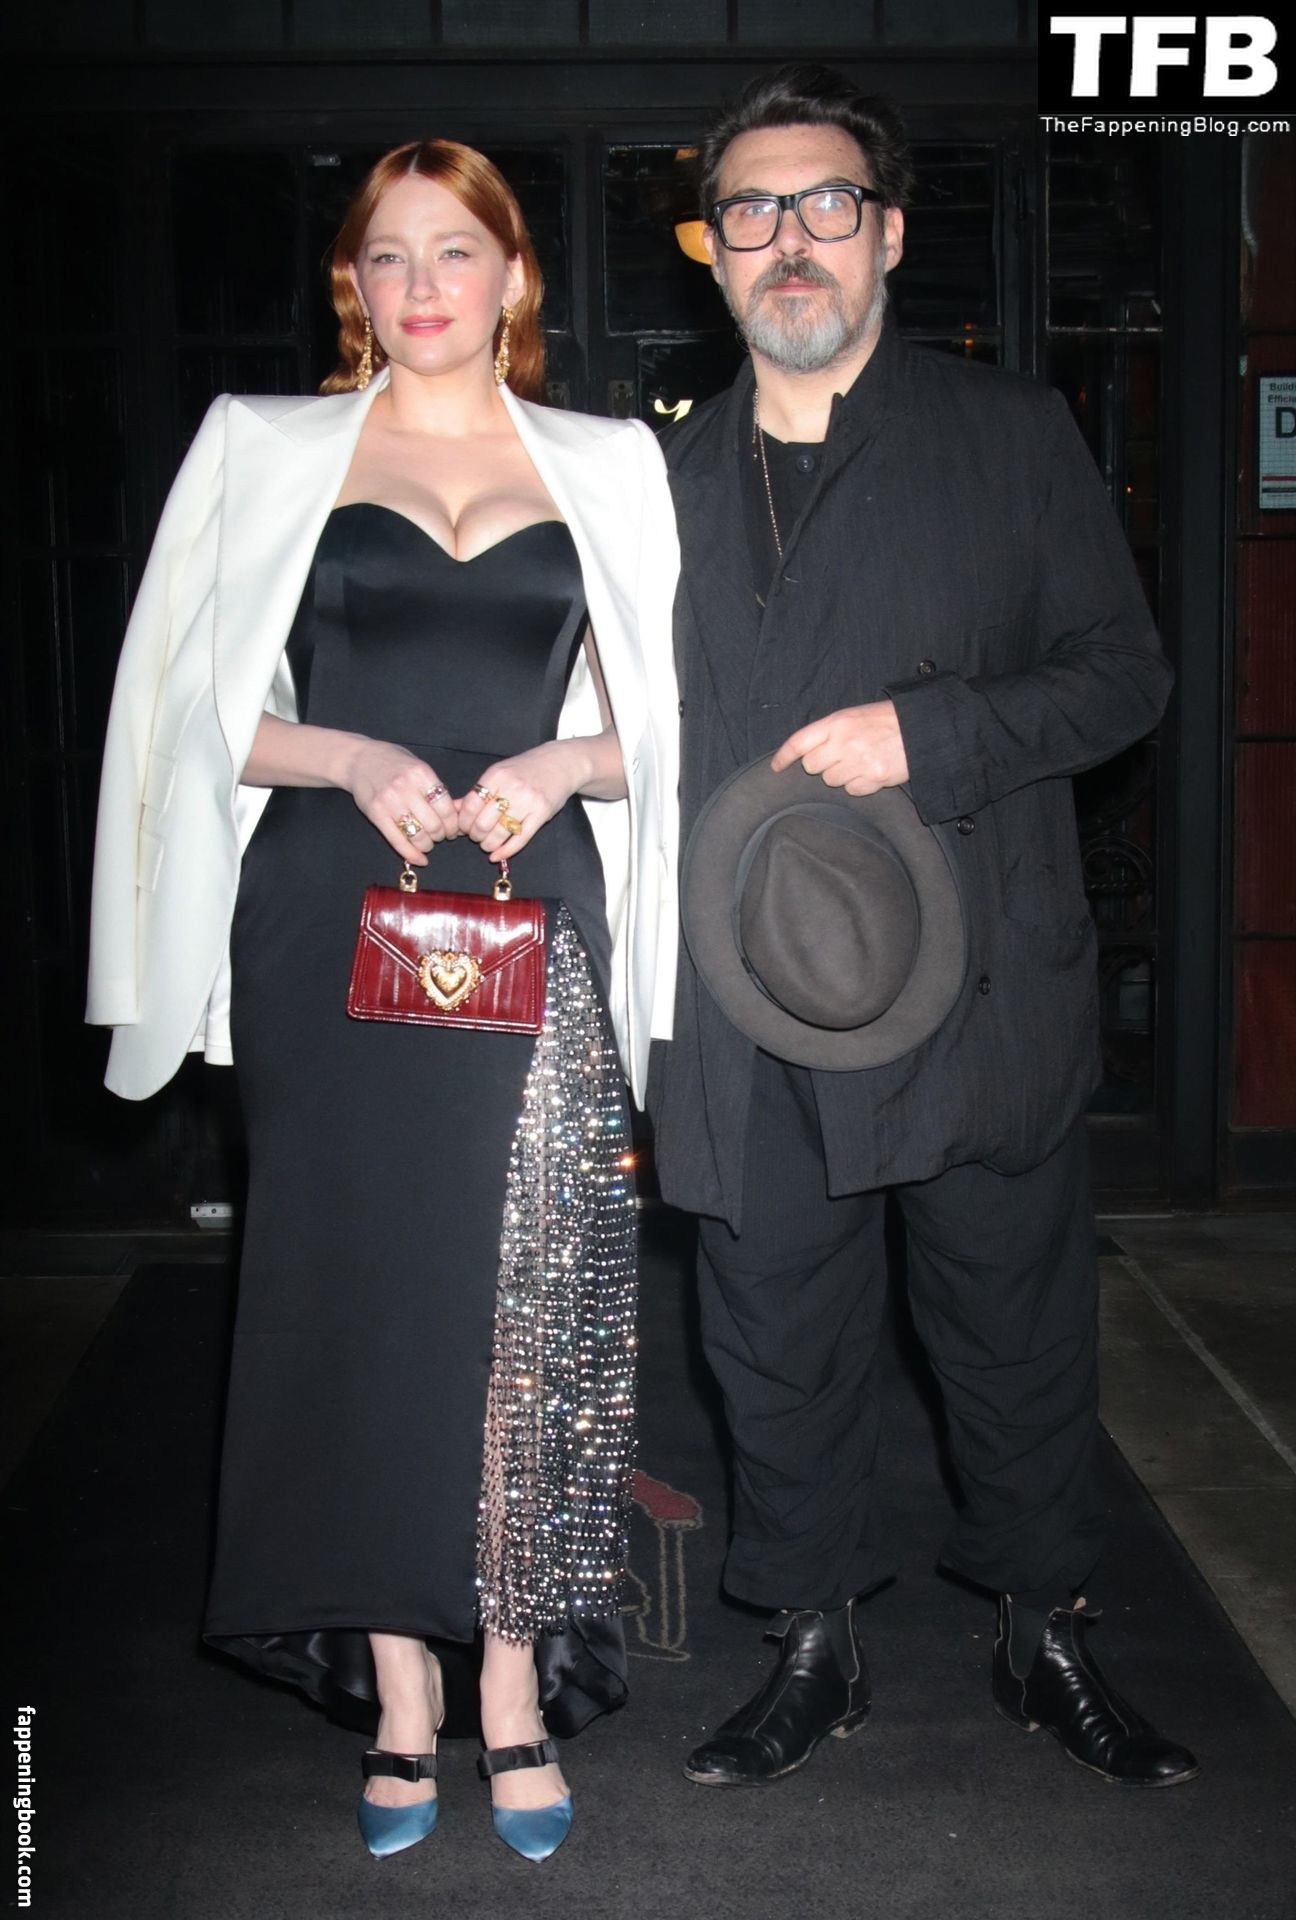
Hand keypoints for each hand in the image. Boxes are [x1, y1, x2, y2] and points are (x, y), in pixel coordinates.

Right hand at [339, 738, 459, 865]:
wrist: (360, 759)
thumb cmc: (394, 763)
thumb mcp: (419, 768)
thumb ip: (436, 789)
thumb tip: (459, 813)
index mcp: (421, 774)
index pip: (446, 808)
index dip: (453, 824)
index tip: (454, 829)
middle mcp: (405, 788)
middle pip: (434, 824)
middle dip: (442, 835)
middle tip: (440, 836)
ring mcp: (389, 802)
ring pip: (417, 835)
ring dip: (427, 845)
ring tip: (428, 842)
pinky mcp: (376, 814)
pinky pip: (397, 841)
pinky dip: (411, 854)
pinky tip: (420, 859)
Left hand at [456, 742, 587, 862]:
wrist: (560, 764)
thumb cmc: (526, 769)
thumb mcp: (499, 774)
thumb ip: (477, 792)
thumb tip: (453, 809)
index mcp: (496, 775)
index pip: (471, 805)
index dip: (463, 822)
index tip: (463, 828)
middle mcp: (512, 788)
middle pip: (483, 822)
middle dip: (475, 835)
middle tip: (476, 837)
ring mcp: (528, 801)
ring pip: (500, 833)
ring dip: (488, 845)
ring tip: (487, 845)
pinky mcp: (542, 814)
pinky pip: (520, 839)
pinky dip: (506, 851)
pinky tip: (498, 856)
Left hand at [770, 701, 908, 794]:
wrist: (922, 728)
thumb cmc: (888, 720)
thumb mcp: (855, 715)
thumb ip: (832, 731)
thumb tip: (809, 751)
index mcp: (837, 722)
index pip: (799, 741)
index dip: (784, 756)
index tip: (776, 766)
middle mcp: (844, 742)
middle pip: (812, 766)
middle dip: (822, 765)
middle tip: (840, 756)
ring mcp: (858, 762)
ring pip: (831, 781)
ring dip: (842, 775)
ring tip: (861, 761)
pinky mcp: (873, 779)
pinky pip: (852, 791)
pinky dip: (859, 785)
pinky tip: (871, 771)